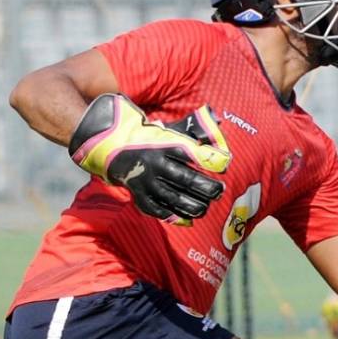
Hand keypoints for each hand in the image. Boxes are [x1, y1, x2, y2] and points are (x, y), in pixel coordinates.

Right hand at [69, 94, 226, 225]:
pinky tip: (188, 220)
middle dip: (206, 187)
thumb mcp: (170, 130)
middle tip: (220, 191)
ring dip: (193, 205)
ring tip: (206, 207)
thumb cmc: (150, 139)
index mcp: (165, 145)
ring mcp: (146, 181)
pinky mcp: (139, 195)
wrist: (112, 147)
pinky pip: (157, 209)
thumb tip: (218, 118)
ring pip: (173, 197)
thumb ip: (193, 127)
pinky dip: (173, 216)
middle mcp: (155, 164)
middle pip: (185, 178)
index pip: (191, 153)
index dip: (210, 160)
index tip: (224, 165)